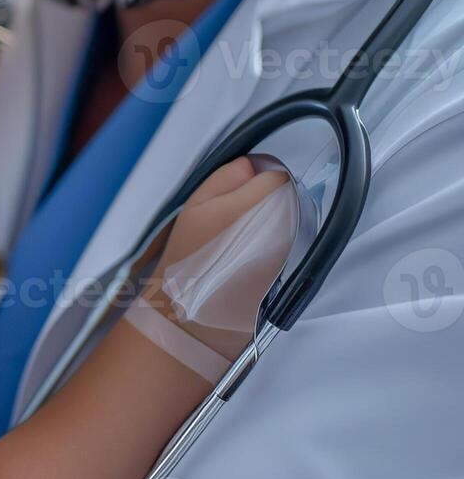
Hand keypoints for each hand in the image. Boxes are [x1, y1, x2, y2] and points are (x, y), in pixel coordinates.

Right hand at [149, 157, 292, 357]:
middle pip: (286, 194)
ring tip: (238, 235)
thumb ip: (224, 178)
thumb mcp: (192, 208)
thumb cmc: (189, 258)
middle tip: (233, 214)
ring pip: (289, 215)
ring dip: (270, 217)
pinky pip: (288, 238)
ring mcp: (288, 246)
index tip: (239, 190)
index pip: (275, 174)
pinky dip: (273, 239)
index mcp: (252, 203)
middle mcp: (279, 223)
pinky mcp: (290, 265)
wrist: (196, 314)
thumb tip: (250, 164)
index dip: (257, 177)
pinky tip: (247, 252)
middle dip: (264, 197)